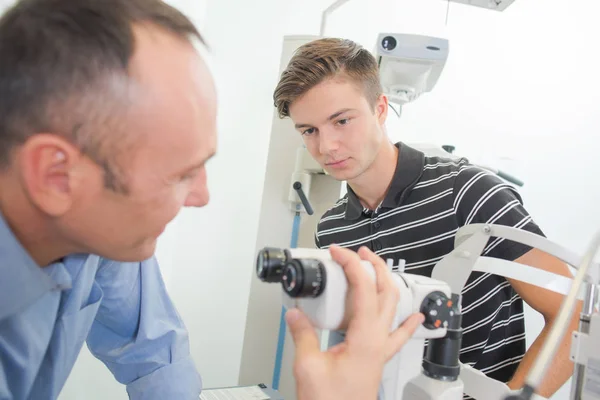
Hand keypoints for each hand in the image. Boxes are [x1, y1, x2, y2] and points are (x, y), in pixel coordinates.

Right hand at [286, 245, 424, 399]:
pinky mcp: (377, 357)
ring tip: (375, 269)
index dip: (351, 264)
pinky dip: (409, 322)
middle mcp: (378, 341)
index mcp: (365, 338)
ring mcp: (381, 349)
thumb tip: (296, 313)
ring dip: (386, 283)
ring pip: (393, 307)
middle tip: (358, 253)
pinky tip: (417, 316)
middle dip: (375, 266)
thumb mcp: (308, 366)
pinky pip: (400, 335)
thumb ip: (303, 335)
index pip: (363, 288)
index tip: (337, 253)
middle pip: (386, 291)